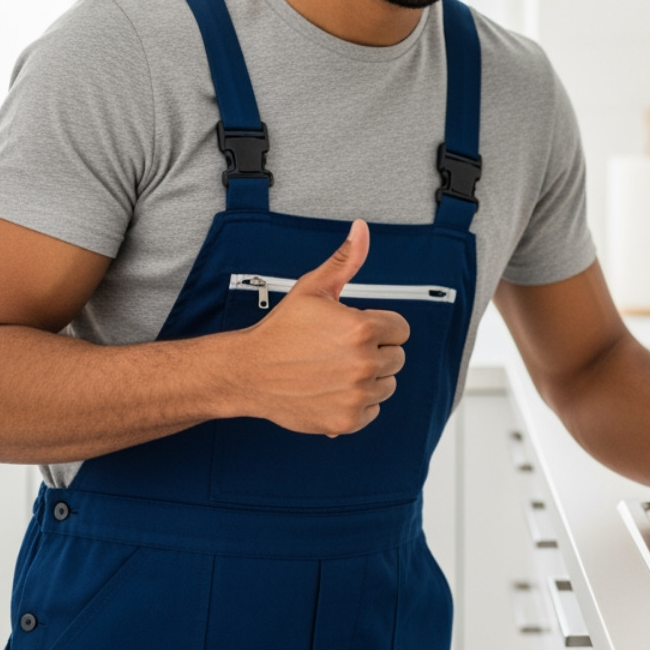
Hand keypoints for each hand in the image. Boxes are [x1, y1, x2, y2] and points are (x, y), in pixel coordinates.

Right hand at [233, 220, 409, 435]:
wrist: (249, 372)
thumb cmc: (282, 330)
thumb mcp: (313, 289)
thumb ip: (345, 260)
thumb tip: (361, 228)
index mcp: (363, 328)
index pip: (400, 330)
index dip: (379, 328)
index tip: (354, 331)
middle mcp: (364, 363)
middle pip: (397, 358)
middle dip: (375, 353)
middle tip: (340, 351)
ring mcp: (356, 394)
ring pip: (387, 385)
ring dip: (368, 379)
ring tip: (336, 370)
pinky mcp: (347, 420)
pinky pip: (374, 411)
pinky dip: (358, 404)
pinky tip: (333, 390)